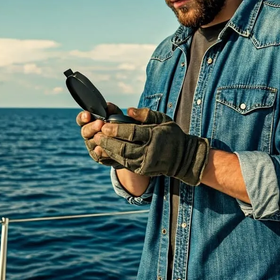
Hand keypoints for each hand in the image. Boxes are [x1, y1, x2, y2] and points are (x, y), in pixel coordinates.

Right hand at [76, 102, 123, 168]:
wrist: (127, 145)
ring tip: (107, 136)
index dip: (83, 117)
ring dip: (99, 139)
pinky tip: (109, 149)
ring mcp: (91, 146)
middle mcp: (88, 134)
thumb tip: (108, 107)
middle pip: (85, 131)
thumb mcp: (117, 116)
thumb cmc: (119, 126)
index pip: (81, 119)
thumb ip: (112, 110)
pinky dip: (104, 152)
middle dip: (92, 127)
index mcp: (90, 122)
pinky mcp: (97, 157)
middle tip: (100, 123)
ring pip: (91, 143)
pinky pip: (99, 155)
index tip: (88, 115)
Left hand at [94, 108, 209, 185]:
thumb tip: (129, 110)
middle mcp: (150, 151)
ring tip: (98, 142)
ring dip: (108, 150)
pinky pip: (125, 164)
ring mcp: (146, 163)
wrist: (183, 158)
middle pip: (124, 147)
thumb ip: (146, 114)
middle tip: (96, 134)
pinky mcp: (142, 170)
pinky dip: (114, 157)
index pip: (132, 133)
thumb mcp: (163, 119)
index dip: (117, 129)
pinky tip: (107, 150)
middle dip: (108, 141)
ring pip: (122, 157)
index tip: (105, 125)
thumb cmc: (171, 134)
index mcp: (155, 136)